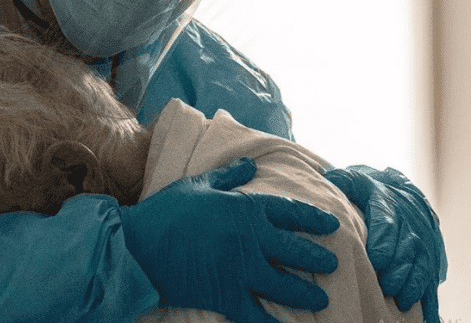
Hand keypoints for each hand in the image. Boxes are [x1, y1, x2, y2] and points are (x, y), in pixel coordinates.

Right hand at [120, 158, 339, 322]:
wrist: (138, 245)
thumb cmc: (165, 211)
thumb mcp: (197, 185)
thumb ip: (228, 176)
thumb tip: (250, 164)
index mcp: (244, 209)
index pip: (289, 212)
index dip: (313, 219)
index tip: (331, 225)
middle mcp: (250, 240)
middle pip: (295, 251)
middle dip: (318, 259)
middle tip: (332, 264)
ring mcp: (240, 271)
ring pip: (285, 286)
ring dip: (306, 294)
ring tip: (320, 299)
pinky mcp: (227, 296)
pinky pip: (258, 316)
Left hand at [324, 165, 446, 322]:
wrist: (402, 194)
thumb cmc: (369, 192)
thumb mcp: (357, 182)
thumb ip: (344, 181)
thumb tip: (326, 176)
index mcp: (387, 204)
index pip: (386, 222)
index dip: (383, 241)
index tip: (376, 259)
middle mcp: (407, 222)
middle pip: (405, 247)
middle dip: (397, 268)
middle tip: (386, 285)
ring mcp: (420, 240)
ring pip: (419, 262)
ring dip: (410, 281)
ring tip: (398, 297)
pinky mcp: (428, 255)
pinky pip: (428, 273)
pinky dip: (422, 290)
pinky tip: (412, 302)